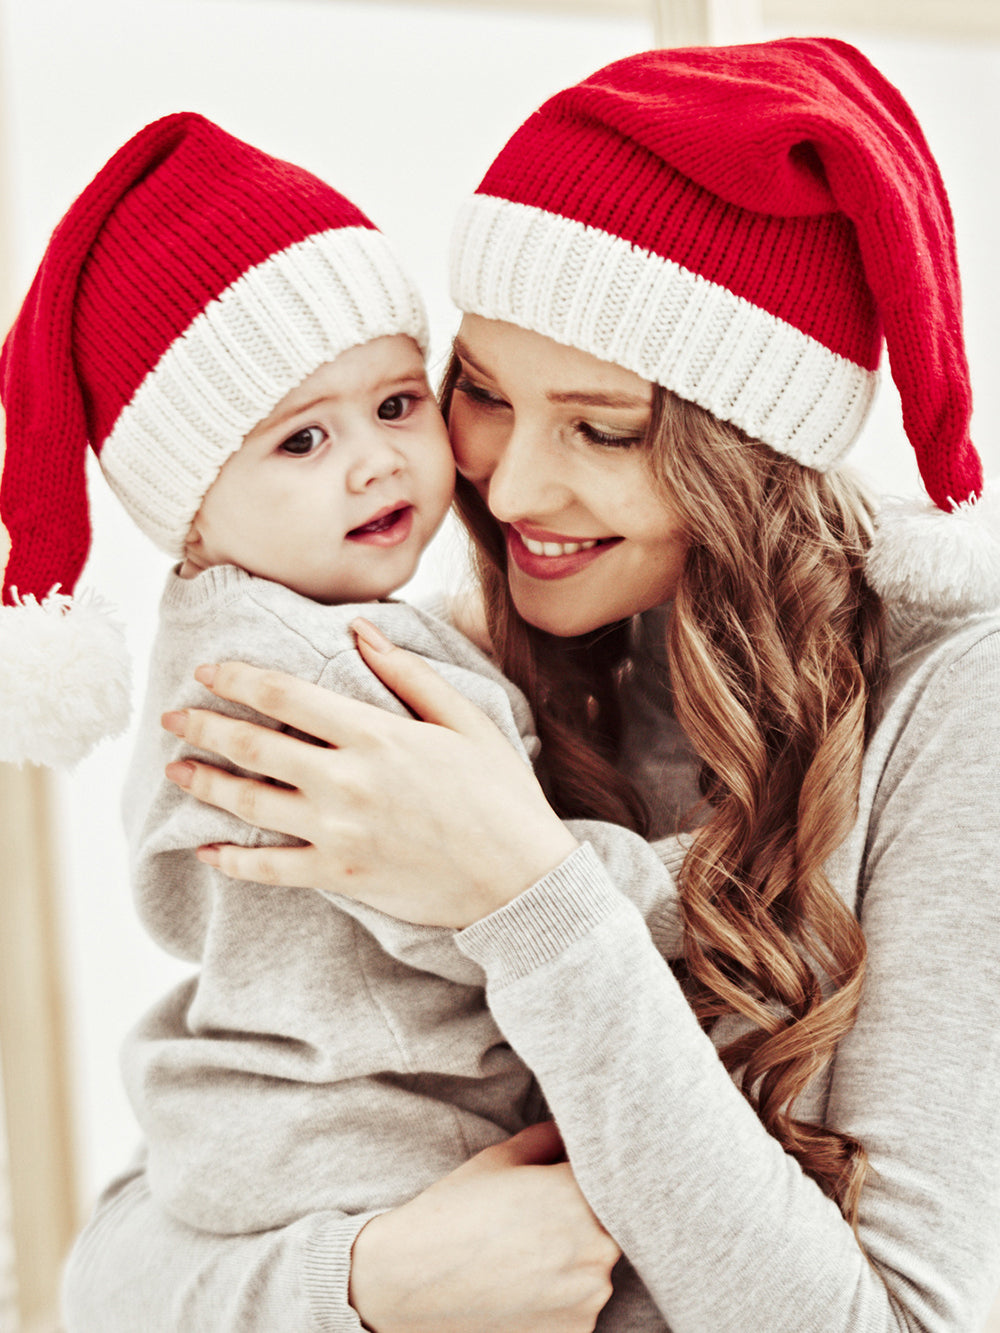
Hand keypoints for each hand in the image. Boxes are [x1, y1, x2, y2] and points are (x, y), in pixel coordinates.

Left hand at [162, 619, 577, 926]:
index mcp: (375, 734)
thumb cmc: (500, 794)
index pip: (284, 694)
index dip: (237, 678)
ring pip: (249, 804)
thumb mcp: (466, 720)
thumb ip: (406, 673)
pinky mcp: (339, 877)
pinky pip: (269, 869)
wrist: (521, 880)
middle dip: (204, 727)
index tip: (208, 671)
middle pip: (252, 745)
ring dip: (206, 783)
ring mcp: (338, 832)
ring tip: (177, 770)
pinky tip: (207, 850)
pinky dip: (232, 860)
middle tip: (173, 717)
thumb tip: (359, 630)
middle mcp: (345, 780)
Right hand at [349, 1122, 619, 1332]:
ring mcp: (589, 1296)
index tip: (557, 1185)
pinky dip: (560, 1297)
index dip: (581, 1180)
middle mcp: (597, 1246)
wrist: (407, 1284)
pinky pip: (580, 1305)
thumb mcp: (498, 1160)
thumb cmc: (453, 1213)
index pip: (607, 1177)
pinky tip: (520, 1287)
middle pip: (607, 1224)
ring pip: (595, 1267)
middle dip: (580, 1220)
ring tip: (521, 1256)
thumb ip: (547, 1139)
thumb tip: (571, 1132)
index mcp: (580, 1193)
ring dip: (573, 1261)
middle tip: (533, 1223)